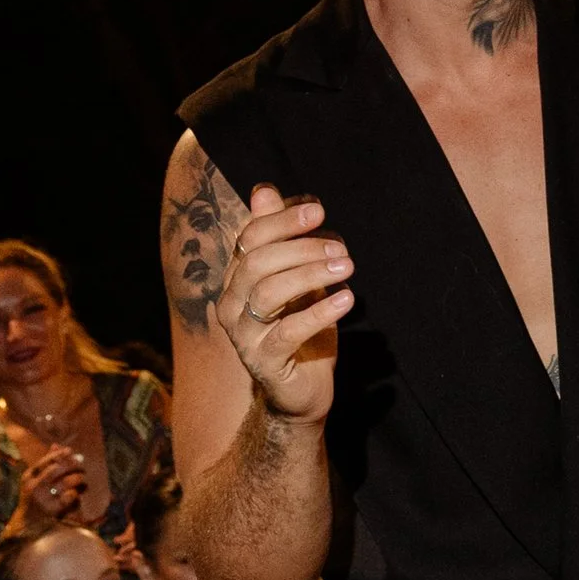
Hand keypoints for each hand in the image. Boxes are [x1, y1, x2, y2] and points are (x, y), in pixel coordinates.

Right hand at [13, 442, 88, 522]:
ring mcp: (42, 498)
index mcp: (28, 476)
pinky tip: (76, 493)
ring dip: (77, 478)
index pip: (44, 461)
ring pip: (66, 482)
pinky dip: (75, 493)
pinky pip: (69, 497)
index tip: (70, 451)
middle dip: (71, 465)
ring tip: (82, 479)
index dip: (58, 455)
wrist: (27, 522)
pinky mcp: (52, 509)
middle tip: (81, 466)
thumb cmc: (34, 497)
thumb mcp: (34, 479)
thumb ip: (45, 463)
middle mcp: (33, 486)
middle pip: (56, 469)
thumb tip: (57, 445)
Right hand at [218, 185, 350, 422]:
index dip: (282, 221)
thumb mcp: (297, 278)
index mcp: (237, 279)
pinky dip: (319, 312)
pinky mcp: (264, 361)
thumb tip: (263, 190)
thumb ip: (281, 239)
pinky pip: (288, 332)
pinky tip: (346, 299)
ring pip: (269, 293)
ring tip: (347, 267)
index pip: (250, 238)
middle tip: (342, 248)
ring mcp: (243, 334)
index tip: (319, 210)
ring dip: (312, 274)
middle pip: (257, 262)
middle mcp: (231, 303)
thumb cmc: (300, 327)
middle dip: (302, 247)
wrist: (302, 389)